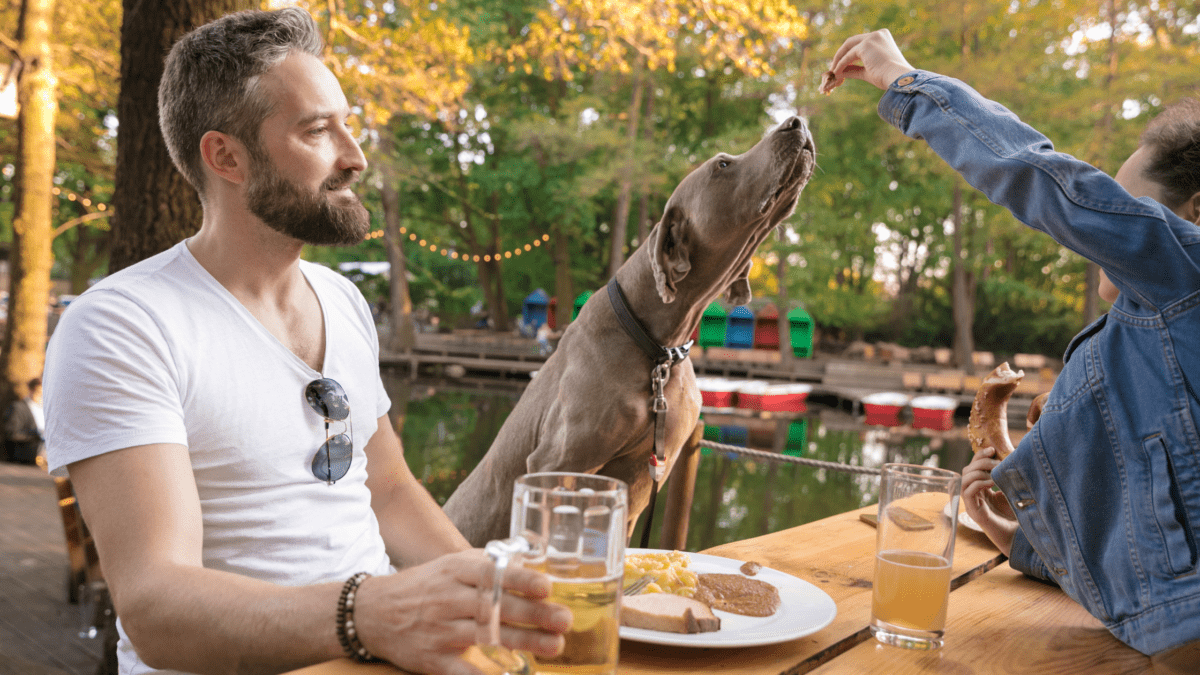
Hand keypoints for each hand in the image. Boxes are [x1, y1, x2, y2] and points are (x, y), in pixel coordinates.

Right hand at [353, 549, 571, 674]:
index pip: (492, 573)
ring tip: (555, 645)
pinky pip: (462, 671)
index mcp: (455, 571)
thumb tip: (531, 562)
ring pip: (486, 636)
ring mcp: (440, 630)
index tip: (547, 587)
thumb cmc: (425, 586)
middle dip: (533, 615)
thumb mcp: (452, 565)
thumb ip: (488, 565)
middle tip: (565, 620)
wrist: (373, 612)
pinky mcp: (433, 659)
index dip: (520, 580)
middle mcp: (448, 598)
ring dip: (524, 641)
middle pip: (496, 607)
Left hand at [827, 29, 915, 91]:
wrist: (898, 78)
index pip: (861, 42)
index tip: (842, 64)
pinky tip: (836, 73)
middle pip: (852, 42)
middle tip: (833, 67)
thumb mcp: (869, 71)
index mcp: (883, 37)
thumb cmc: (888, 77)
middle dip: (841, 55)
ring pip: (848, 48)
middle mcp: (877, 34)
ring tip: (833, 72)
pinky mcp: (865, 45)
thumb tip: (840, 72)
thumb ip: (855, 69)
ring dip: (838, 60)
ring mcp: (871, 38)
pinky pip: (848, 56)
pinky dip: (841, 64)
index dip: (850, 53)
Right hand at [962, 446, 1018, 556]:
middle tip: (995, 462)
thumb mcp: (1014, 490)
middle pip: (966, 470)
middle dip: (980, 461)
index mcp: (982, 488)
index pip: (973, 466)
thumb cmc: (1019, 515)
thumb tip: (1013, 456)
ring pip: (964, 479)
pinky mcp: (974, 512)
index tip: (993, 449)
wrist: (1020, 537)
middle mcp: (975, 494)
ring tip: (995, 473)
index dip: (980, 455)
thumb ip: (1009, 476)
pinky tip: (992, 483)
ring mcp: (972, 503)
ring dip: (978, 471)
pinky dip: (978, 483)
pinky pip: (967, 492)